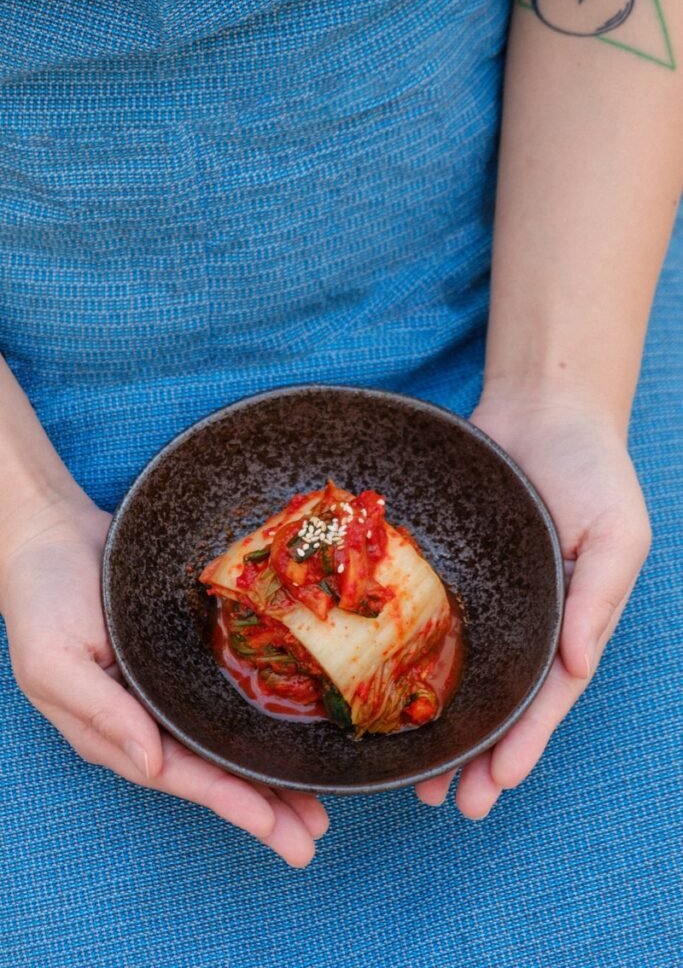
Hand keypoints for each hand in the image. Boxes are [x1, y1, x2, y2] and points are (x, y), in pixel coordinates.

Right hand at [0, 494, 327, 866]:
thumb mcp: (54, 662)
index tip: (273, 824)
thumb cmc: (41, 599)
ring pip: (226, 739)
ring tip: (317, 805)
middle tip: (313, 834)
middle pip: (212, 769)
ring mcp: (169, 686)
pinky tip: (288, 733)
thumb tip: (152, 764)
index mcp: (114, 729)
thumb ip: (102, 715)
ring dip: (270, 774)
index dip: (227, 799)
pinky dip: (256, 719)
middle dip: (263, 805)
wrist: (52, 534)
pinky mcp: (184, 655)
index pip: (180, 775)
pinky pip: (226, 695)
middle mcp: (147, 716)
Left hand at [415, 389, 650, 816]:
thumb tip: (578, 666)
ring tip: (413, 777)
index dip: (522, 743)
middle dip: (475, 756)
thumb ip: (598, 598)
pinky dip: (410, 662)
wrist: (542, 411)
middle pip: (497, 701)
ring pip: (458, 675)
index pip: (545, 697)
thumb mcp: (617, 532)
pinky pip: (428, 622)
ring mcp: (485, 599)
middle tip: (442, 804)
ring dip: (440, 726)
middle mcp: (524, 620)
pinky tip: (385, 694)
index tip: (494, 786)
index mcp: (568, 621)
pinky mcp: (449, 572)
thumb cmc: (590, 469)